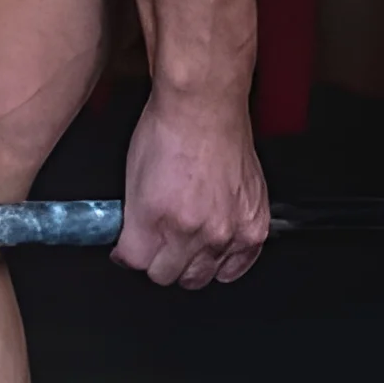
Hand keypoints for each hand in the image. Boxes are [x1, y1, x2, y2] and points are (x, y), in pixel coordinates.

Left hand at [116, 86, 271, 289]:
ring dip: (191, 263)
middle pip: (167, 276)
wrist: (205, 106)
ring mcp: (227, 231)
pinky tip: (217, 249)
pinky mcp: (253, 227)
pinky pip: (239, 266)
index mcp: (157, 220)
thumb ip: (132, 221)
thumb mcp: (133, 179)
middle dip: (159, 261)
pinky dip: (226, 262)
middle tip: (160, 243)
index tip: (132, 247)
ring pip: (202, 276)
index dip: (130, 254)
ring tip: (189, 241)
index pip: (136, 265)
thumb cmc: (170, 131)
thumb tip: (130, 245)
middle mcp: (194, 231)